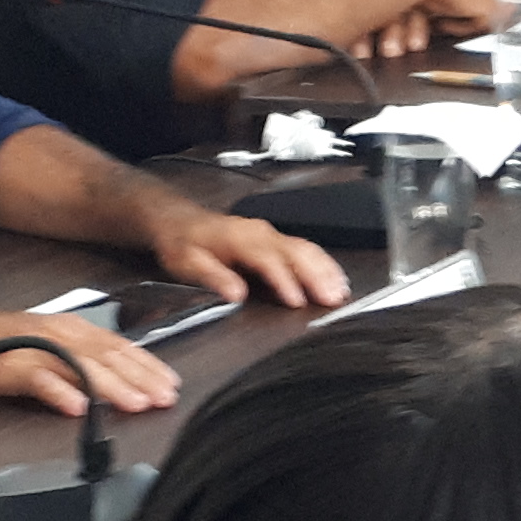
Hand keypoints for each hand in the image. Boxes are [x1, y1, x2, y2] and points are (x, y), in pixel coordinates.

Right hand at [0, 310, 178, 417]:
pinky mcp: (10, 366)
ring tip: (135, 404)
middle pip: (107, 357)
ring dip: (111, 386)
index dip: (148, 366)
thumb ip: (79, 360)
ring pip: (81, 367)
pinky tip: (77, 407)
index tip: (171, 384)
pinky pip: (39, 379)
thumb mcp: (46, 347)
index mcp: (71, 330)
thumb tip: (115, 380)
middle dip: (141, 379)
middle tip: (165, 399)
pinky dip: (59, 393)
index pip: (119, 347)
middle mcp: (58, 335)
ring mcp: (35, 349)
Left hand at [145, 202, 349, 311]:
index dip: (284, 280)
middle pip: (295, 252)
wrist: (180, 220)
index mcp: (239, 239)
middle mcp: (259, 233)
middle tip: (332, 298)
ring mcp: (270, 235)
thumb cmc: (183, 243)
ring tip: (341, 291)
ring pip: (305, 248)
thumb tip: (234, 294)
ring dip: (325, 269)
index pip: (267, 259)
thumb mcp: (187, 262)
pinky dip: (322, 263)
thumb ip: (212, 276)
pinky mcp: (275, 240)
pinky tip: (334, 277)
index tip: (297, 300)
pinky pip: (304, 248)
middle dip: (317, 275)